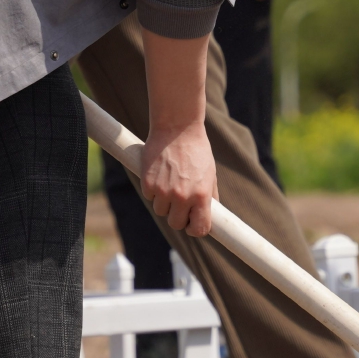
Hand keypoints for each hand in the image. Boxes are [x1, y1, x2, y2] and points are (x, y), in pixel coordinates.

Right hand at [140, 120, 217, 236]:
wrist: (177, 128)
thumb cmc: (197, 150)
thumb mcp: (210, 173)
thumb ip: (210, 196)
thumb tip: (210, 216)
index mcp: (201, 196)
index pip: (199, 229)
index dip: (195, 229)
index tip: (192, 224)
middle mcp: (182, 196)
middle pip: (175, 224)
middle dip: (178, 216)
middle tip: (179, 203)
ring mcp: (164, 191)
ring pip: (160, 211)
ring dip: (164, 202)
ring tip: (170, 183)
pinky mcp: (148, 183)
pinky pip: (149, 196)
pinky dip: (153, 190)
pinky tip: (160, 174)